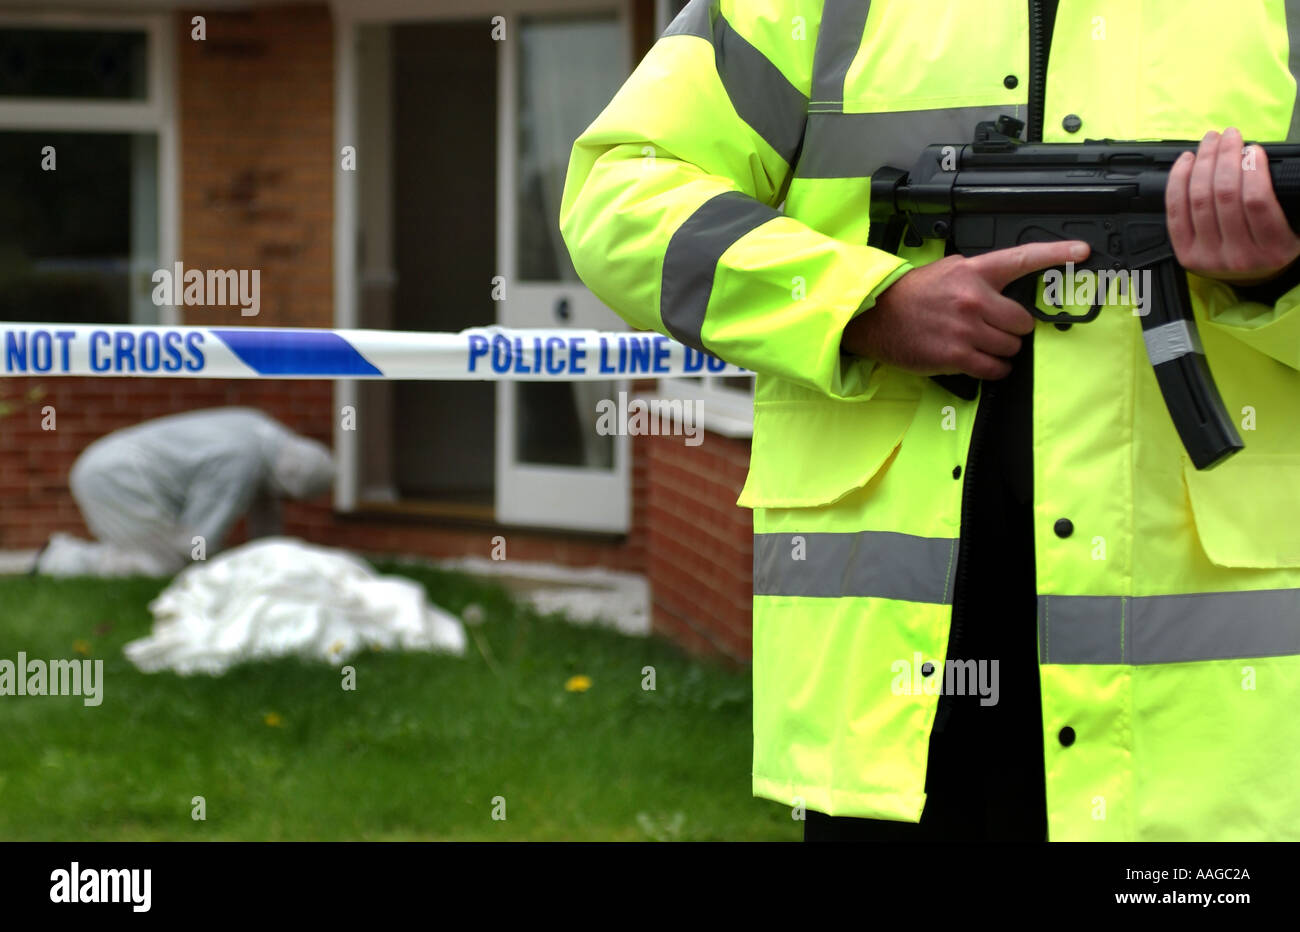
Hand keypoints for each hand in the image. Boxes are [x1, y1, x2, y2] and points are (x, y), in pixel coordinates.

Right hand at [843, 240, 1089, 379]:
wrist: (875, 317)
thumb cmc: (910, 296)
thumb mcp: (946, 271)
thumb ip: (978, 276)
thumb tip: (1003, 288)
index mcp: (973, 272)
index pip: (1022, 259)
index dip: (1056, 254)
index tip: (1082, 251)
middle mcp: (973, 299)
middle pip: (1023, 321)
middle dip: (1014, 328)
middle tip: (996, 328)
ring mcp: (966, 330)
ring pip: (1011, 347)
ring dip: (1003, 350)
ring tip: (982, 345)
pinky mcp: (956, 356)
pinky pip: (994, 368)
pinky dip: (994, 368)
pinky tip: (981, 361)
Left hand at [1166, 128, 1299, 286]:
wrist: (1251, 276)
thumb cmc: (1274, 243)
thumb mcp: (1294, 225)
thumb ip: (1282, 197)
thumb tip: (1260, 158)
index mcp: (1273, 249)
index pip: (1257, 202)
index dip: (1252, 169)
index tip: (1254, 149)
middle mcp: (1238, 256)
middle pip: (1224, 196)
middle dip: (1226, 157)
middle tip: (1230, 135)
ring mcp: (1207, 257)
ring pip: (1199, 199)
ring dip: (1203, 162)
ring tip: (1211, 141)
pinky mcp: (1184, 253)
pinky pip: (1175, 211)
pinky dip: (1178, 181)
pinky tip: (1187, 161)